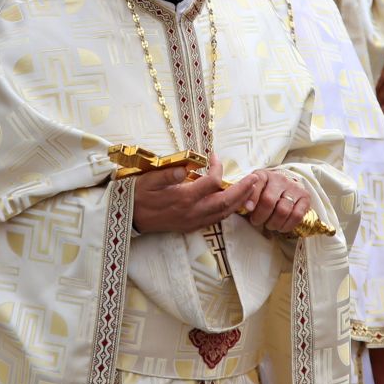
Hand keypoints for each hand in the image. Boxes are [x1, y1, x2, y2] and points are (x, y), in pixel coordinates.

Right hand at [131, 154, 262, 234]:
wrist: (129, 219)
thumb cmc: (137, 195)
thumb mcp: (148, 179)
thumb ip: (168, 173)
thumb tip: (187, 166)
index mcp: (183, 197)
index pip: (211, 182)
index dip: (217, 168)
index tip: (214, 156)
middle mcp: (191, 212)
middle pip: (225, 201)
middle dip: (243, 189)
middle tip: (254, 177)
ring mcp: (192, 221)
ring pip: (224, 213)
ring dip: (239, 201)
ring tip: (250, 189)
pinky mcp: (190, 227)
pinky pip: (215, 220)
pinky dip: (228, 211)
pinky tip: (232, 203)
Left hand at [242, 169, 313, 234]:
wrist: (286, 185)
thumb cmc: (265, 190)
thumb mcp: (252, 189)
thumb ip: (246, 196)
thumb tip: (244, 206)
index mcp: (264, 175)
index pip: (257, 185)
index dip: (252, 198)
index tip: (248, 209)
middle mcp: (280, 179)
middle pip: (269, 201)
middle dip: (260, 216)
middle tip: (256, 222)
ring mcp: (294, 188)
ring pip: (283, 210)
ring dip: (273, 223)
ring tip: (269, 225)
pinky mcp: (305, 197)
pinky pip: (297, 215)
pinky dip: (287, 225)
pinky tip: (281, 227)